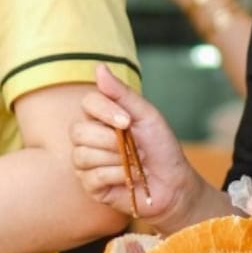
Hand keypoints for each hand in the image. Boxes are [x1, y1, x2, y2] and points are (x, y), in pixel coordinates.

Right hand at [69, 63, 210, 227]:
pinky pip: (92, 177)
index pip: (87, 103)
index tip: (128, 121)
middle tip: (134, 146)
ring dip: (116, 160)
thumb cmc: (161, 147)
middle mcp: (88, 138)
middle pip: (78, 131)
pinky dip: (117, 176)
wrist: (173, 183)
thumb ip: (121, 93)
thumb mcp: (146, 115)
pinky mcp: (90, 185)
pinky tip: (129, 177)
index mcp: (101, 117)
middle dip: (110, 140)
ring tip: (134, 163)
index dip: (105, 111)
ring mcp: (86, 162)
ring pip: (83, 155)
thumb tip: (99, 67)